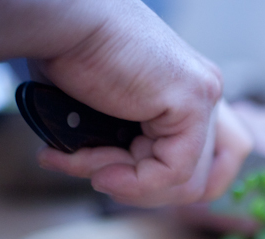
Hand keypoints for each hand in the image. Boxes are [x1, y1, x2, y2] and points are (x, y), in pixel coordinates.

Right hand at [29, 1, 251, 206]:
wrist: (58, 22)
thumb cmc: (68, 58)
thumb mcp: (106, 118)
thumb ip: (128, 149)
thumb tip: (121, 184)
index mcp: (190, 96)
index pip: (206, 168)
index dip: (161, 189)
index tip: (112, 181)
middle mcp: (204, 95)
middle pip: (198, 181)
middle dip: (141, 191)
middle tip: (97, 177)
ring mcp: (205, 95)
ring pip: (186, 183)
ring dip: (131, 187)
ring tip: (88, 167)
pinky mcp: (195, 100)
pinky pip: (174, 170)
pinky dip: (136, 183)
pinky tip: (102, 174)